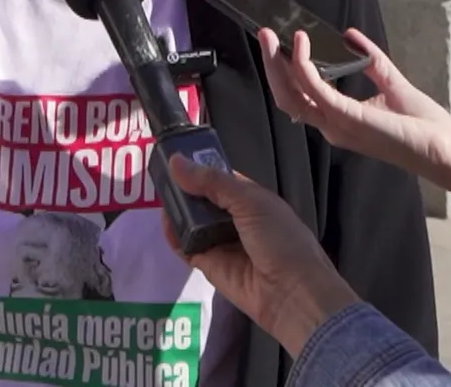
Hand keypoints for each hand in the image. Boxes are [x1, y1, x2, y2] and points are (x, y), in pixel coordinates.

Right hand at [162, 156, 358, 355]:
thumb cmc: (280, 240)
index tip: (174, 154)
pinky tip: (165, 224)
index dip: (200, 167)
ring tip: (158, 195)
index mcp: (252, 199)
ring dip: (177, 210)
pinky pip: (187, 247)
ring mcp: (221, 243)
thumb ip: (213, 182)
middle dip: (184, 188)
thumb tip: (176, 162)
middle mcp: (236, 219)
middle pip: (203, 200)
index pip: (220, 178)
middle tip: (159, 174)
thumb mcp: (251, 202)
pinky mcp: (209, 266)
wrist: (292, 294)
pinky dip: (174, 236)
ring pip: (192, 222)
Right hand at [260, 27, 450, 179]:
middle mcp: (331, 125)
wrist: (444, 149)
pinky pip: (315, 90)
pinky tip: (303, 45)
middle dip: (271, 64)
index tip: (281, 43)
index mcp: (338, 119)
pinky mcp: (347, 118)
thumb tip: (350, 34)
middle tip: (264, 34)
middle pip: (286, 96)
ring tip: (272, 36)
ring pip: (291, 95)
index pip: (299, 96)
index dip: (284, 71)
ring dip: (277, 64)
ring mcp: (337, 123)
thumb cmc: (422, 125)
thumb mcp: (391, 84)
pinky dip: (304, 65)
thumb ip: (370, 60)